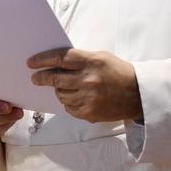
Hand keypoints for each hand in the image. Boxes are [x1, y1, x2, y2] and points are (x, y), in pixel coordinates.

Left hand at [28, 48, 142, 122]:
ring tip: (62, 87)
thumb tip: (56, 62)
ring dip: (58, 90)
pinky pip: (69, 108)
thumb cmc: (119, 72)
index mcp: (91, 61)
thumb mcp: (101, 57)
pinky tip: (73, 97)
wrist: (138, 94)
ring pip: (61, 94)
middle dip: (42, 77)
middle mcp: (88, 80)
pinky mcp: (90, 113)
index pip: (60, 58)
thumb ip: (80, 59)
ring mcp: (89, 98)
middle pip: (56, 78)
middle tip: (35, 78)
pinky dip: (67, 102)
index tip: (31, 63)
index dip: (43, 60)